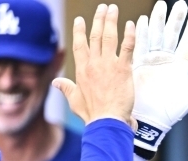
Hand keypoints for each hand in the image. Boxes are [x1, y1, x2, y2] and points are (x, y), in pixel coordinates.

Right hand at [53, 4, 134, 125]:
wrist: (107, 121)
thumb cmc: (92, 115)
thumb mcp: (75, 101)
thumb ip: (66, 88)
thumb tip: (56, 82)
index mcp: (82, 70)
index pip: (79, 45)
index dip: (80, 31)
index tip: (80, 20)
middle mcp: (94, 64)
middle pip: (95, 36)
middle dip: (98, 20)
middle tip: (102, 8)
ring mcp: (108, 65)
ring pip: (109, 37)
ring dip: (111, 21)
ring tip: (113, 9)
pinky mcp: (123, 69)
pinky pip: (127, 47)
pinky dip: (129, 35)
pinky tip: (131, 25)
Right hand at [132, 1, 187, 160]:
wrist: (150, 121)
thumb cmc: (171, 112)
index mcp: (179, 67)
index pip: (187, 44)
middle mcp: (165, 61)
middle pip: (171, 35)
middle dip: (175, 19)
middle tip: (180, 3)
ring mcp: (151, 62)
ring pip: (155, 36)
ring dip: (158, 21)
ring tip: (162, 5)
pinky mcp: (138, 65)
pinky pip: (139, 46)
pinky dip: (141, 34)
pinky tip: (143, 21)